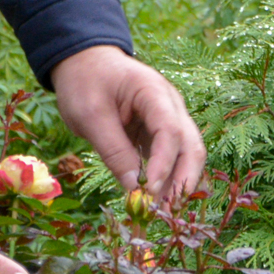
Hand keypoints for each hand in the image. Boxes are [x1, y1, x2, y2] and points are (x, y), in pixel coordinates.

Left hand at [49, 44, 205, 200]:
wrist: (83, 62)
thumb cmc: (84, 82)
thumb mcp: (90, 116)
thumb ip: (113, 150)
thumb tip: (135, 188)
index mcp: (153, 92)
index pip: (170, 131)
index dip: (164, 163)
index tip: (150, 190)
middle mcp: (170, 105)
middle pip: (191, 145)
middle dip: (183, 179)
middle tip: (167, 211)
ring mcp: (169, 118)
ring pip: (187, 154)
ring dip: (177, 183)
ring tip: (161, 211)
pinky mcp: (159, 132)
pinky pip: (171, 157)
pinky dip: (167, 178)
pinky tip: (156, 199)